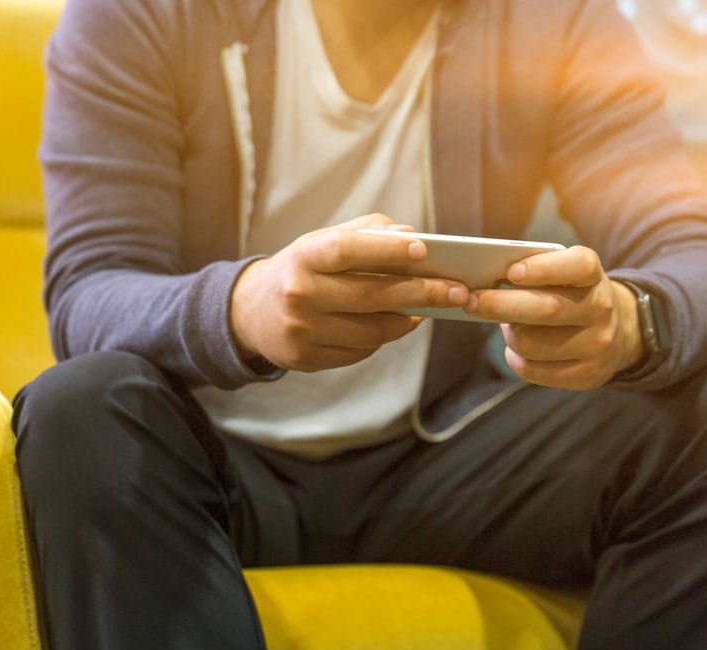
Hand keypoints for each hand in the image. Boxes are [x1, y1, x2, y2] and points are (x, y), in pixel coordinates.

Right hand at [231, 214, 470, 371]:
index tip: (425, 249)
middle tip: (457, 292)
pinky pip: (359, 352)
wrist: (250, 312)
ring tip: (422, 311)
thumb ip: (365, 233)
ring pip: (371, 331)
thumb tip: (412, 236)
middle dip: (421, 293)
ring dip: (405, 322)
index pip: (349, 250)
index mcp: (303, 257)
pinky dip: (380, 340)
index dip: (388, 250)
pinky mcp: (305, 359)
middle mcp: (299, 293)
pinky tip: (388, 327)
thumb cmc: (299, 270)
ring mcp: (301, 330)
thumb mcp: (320, 243)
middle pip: (371, 296)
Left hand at [464, 245, 643, 389]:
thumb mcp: (566, 275)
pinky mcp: (587, 374)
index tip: (511, 272)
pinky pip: (535, 370)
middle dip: (500, 305)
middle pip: (546, 309)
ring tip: (507, 327)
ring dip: (509, 335)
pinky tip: (516, 350)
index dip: (542, 269)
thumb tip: (486, 282)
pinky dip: (516, 359)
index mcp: (593, 276)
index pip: (577, 266)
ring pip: (533, 344)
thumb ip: (535, 272)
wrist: (621, 331)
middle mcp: (601, 309)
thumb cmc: (573, 295)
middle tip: (471, 301)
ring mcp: (598, 344)